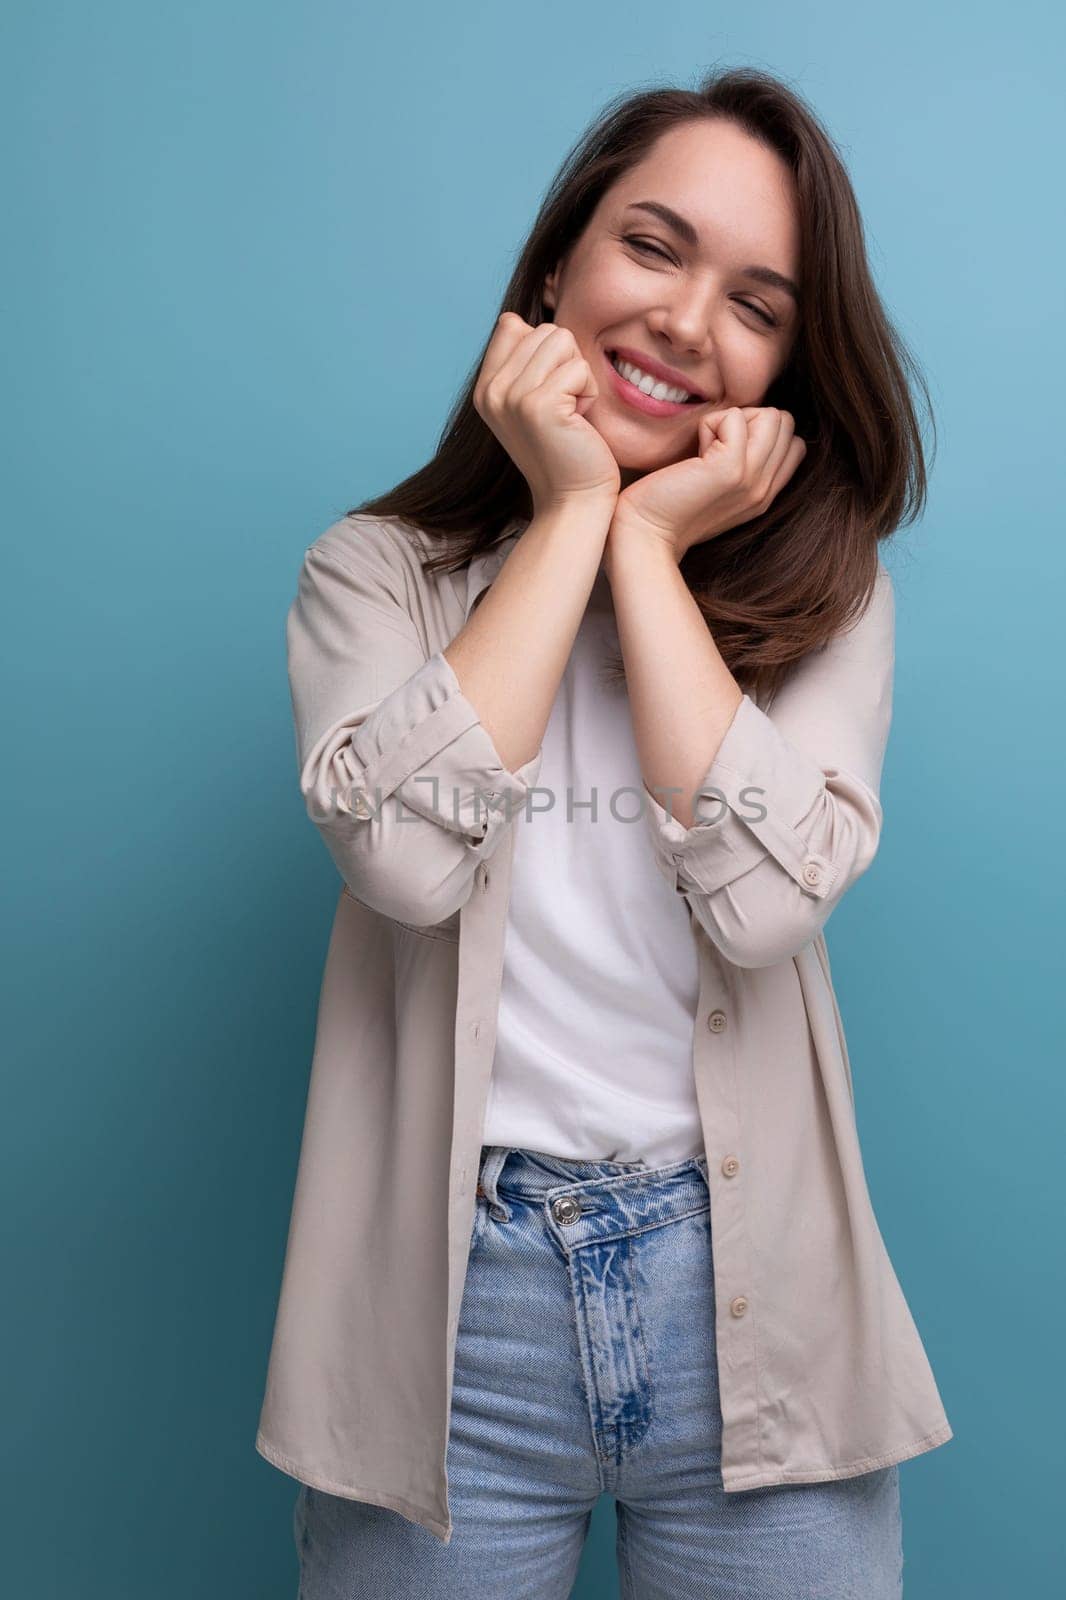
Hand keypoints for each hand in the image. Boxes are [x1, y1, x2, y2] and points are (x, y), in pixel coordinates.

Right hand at [473, 312, 620, 515]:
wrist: (572, 500)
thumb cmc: (565, 450)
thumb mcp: (532, 402)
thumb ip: (523, 361)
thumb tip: (515, 319)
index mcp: (485, 388)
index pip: (513, 325)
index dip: (545, 353)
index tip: (549, 395)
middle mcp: (491, 391)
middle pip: (543, 330)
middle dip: (566, 364)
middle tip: (565, 408)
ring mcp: (510, 397)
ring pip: (561, 341)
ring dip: (578, 375)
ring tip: (571, 412)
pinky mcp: (538, 405)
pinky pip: (578, 368)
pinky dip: (588, 393)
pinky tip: (578, 423)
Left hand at [610, 406, 806, 562]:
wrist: (645, 535)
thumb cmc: (669, 506)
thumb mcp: (718, 486)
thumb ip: (742, 463)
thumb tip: (747, 423)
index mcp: (766, 494)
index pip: (795, 443)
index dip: (761, 432)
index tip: (724, 449)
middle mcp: (765, 489)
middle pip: (785, 423)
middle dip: (749, 420)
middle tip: (713, 445)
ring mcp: (752, 480)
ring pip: (771, 415)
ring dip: (731, 420)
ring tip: (704, 448)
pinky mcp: (731, 470)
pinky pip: (735, 416)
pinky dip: (710, 422)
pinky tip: (694, 451)